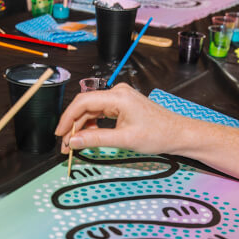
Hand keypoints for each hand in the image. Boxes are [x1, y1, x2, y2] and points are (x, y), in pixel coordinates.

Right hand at [55, 83, 185, 154]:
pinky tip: (89, 137)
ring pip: (91, 111)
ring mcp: (120, 98)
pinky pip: (100, 113)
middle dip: (73, 126)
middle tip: (66, 145)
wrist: (178, 134)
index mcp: (118, 97)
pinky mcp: (122, 105)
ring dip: (81, 127)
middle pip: (85, 107)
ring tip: (74, 144)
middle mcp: (117, 93)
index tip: (60, 134)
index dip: (67, 118)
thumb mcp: (124, 140)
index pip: (83, 102)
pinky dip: (92, 126)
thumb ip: (96, 139)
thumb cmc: (159, 134)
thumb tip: (74, 141)